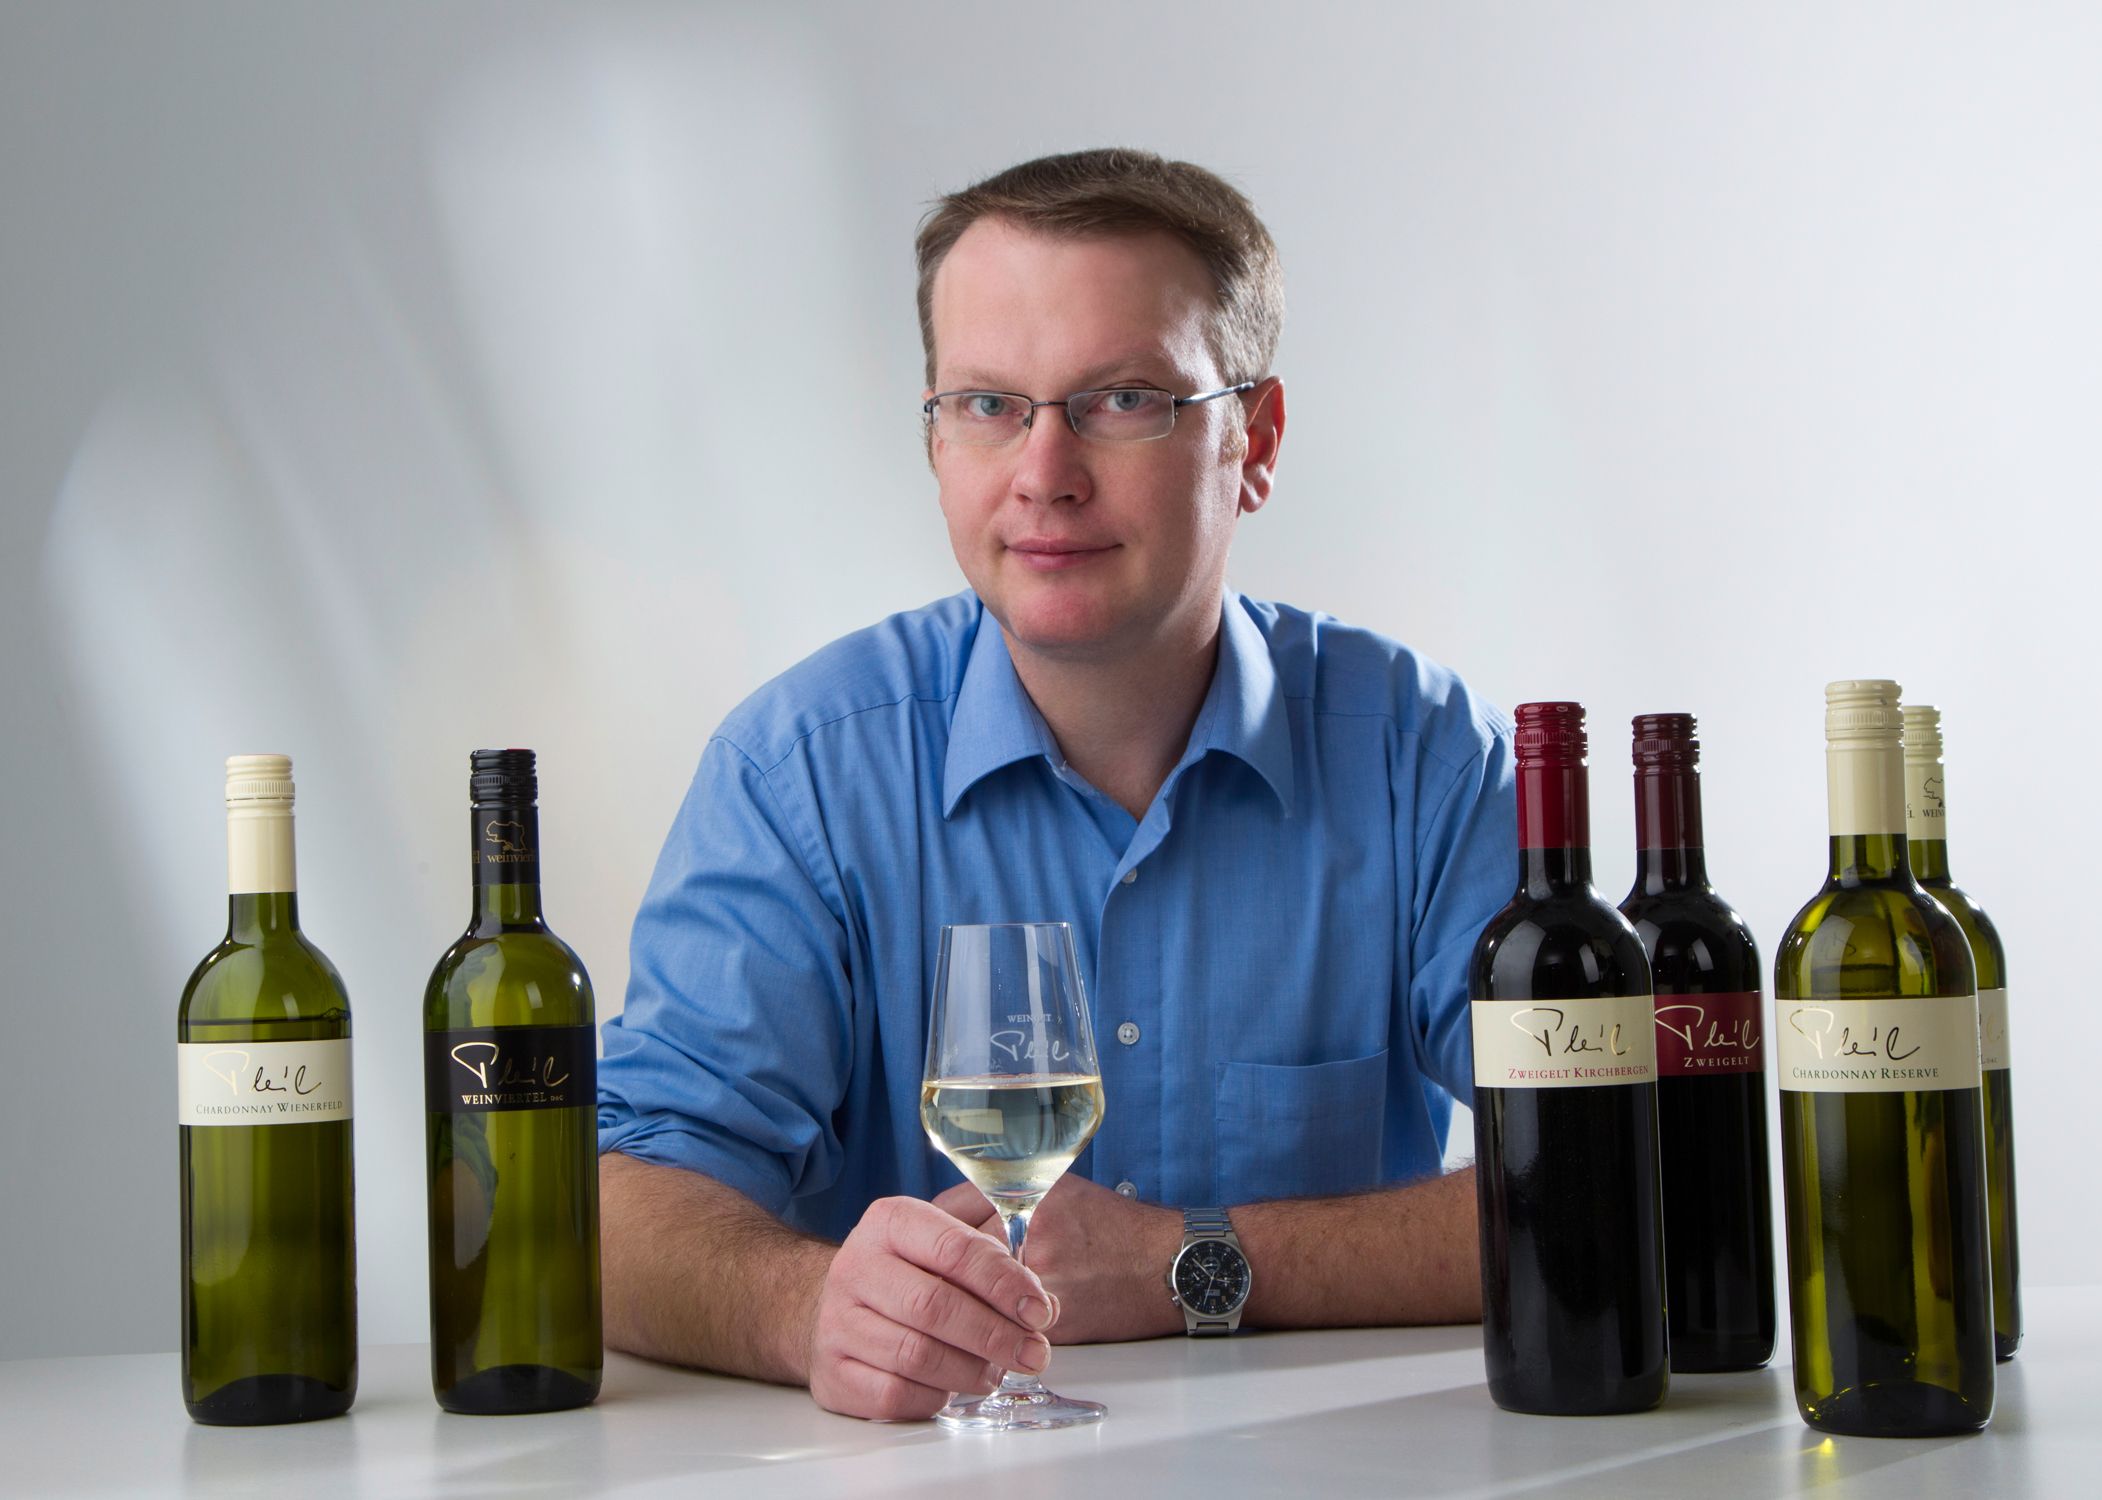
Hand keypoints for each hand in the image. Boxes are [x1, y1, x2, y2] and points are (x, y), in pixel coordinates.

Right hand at [805, 1195, 1057, 1420]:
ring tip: (996, 1372)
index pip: (954, 1249)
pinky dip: (933, 1397)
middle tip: (1034, 1353)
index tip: (1039, 1310)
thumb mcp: (947, 1242)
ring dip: (970, 1370)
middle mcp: (857, 1266)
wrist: (840, 1306)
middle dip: (995, 1334)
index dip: (1003, 1282)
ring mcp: (838, 1320)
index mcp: (891, 1222)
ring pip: (915, 1354)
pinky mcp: (832, 1371)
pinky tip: (951, 1388)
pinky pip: (893, 1394)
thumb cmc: (909, 1272)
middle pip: (934, 1305)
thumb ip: (997, 1261)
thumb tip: (1045, 1305)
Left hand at [932, 1176, 1184, 1343]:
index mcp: (1031, 1193)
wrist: (1172, 1266)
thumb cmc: (1120, 1228)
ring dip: (961, 1304)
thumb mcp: (1064, 1190)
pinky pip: (1000, 1324)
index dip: (930, 1231)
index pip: (948, 1210)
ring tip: (955, 1309)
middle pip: (954, 1256)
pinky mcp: (1053, 1317)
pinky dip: (990, 1327)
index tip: (921, 1245)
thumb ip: (1012, 1195)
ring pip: (972, 1294)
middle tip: (927, 1283)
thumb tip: (957, 1217)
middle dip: (938, 1273)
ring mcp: (1043, 1274)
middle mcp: (1034, 1230)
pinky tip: (991, 1327)